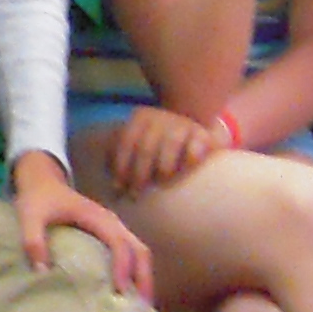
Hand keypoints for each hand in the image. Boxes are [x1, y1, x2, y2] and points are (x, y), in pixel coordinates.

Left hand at [14, 155, 152, 300]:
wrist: (43, 181)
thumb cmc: (38, 199)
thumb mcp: (29, 216)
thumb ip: (33, 240)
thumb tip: (42, 271)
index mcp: (96, 217)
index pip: (118, 242)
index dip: (122, 265)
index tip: (120, 290)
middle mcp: (111, 222)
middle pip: (138, 249)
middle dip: (143, 277)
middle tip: (141, 307)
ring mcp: (113, 228)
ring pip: (138, 252)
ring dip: (142, 276)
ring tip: (139, 305)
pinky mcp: (110, 234)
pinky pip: (130, 253)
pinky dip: (135, 272)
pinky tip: (129, 292)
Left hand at [105, 107, 229, 193]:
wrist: (192, 136)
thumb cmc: (157, 150)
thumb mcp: (138, 148)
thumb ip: (124, 159)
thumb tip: (109, 186)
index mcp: (140, 117)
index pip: (125, 142)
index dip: (120, 167)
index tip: (117, 189)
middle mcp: (160, 116)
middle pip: (145, 147)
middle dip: (138, 174)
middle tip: (135, 195)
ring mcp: (183, 123)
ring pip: (170, 144)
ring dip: (163, 167)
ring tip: (161, 183)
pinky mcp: (203, 134)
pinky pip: (196, 146)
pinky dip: (191, 158)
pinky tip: (187, 168)